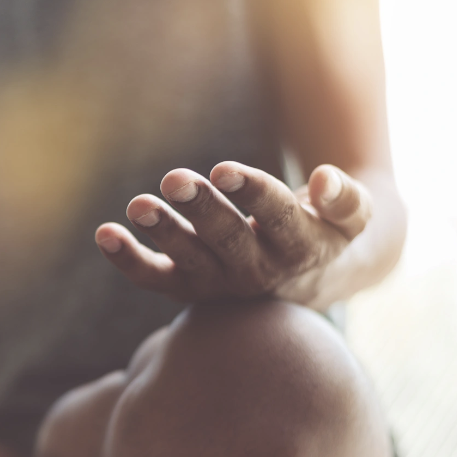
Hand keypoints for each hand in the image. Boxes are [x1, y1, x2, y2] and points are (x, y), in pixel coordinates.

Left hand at [94, 162, 371, 307]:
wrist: (309, 279)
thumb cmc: (325, 230)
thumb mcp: (352, 217)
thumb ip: (345, 199)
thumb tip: (322, 179)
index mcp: (299, 248)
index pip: (276, 219)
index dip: (251, 194)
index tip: (224, 169)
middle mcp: (256, 272)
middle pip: (226, 240)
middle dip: (201, 209)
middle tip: (175, 179)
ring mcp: (218, 284)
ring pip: (187, 261)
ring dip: (162, 232)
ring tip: (138, 205)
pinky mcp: (186, 287)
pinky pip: (154, 278)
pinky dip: (127, 259)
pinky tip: (104, 233)